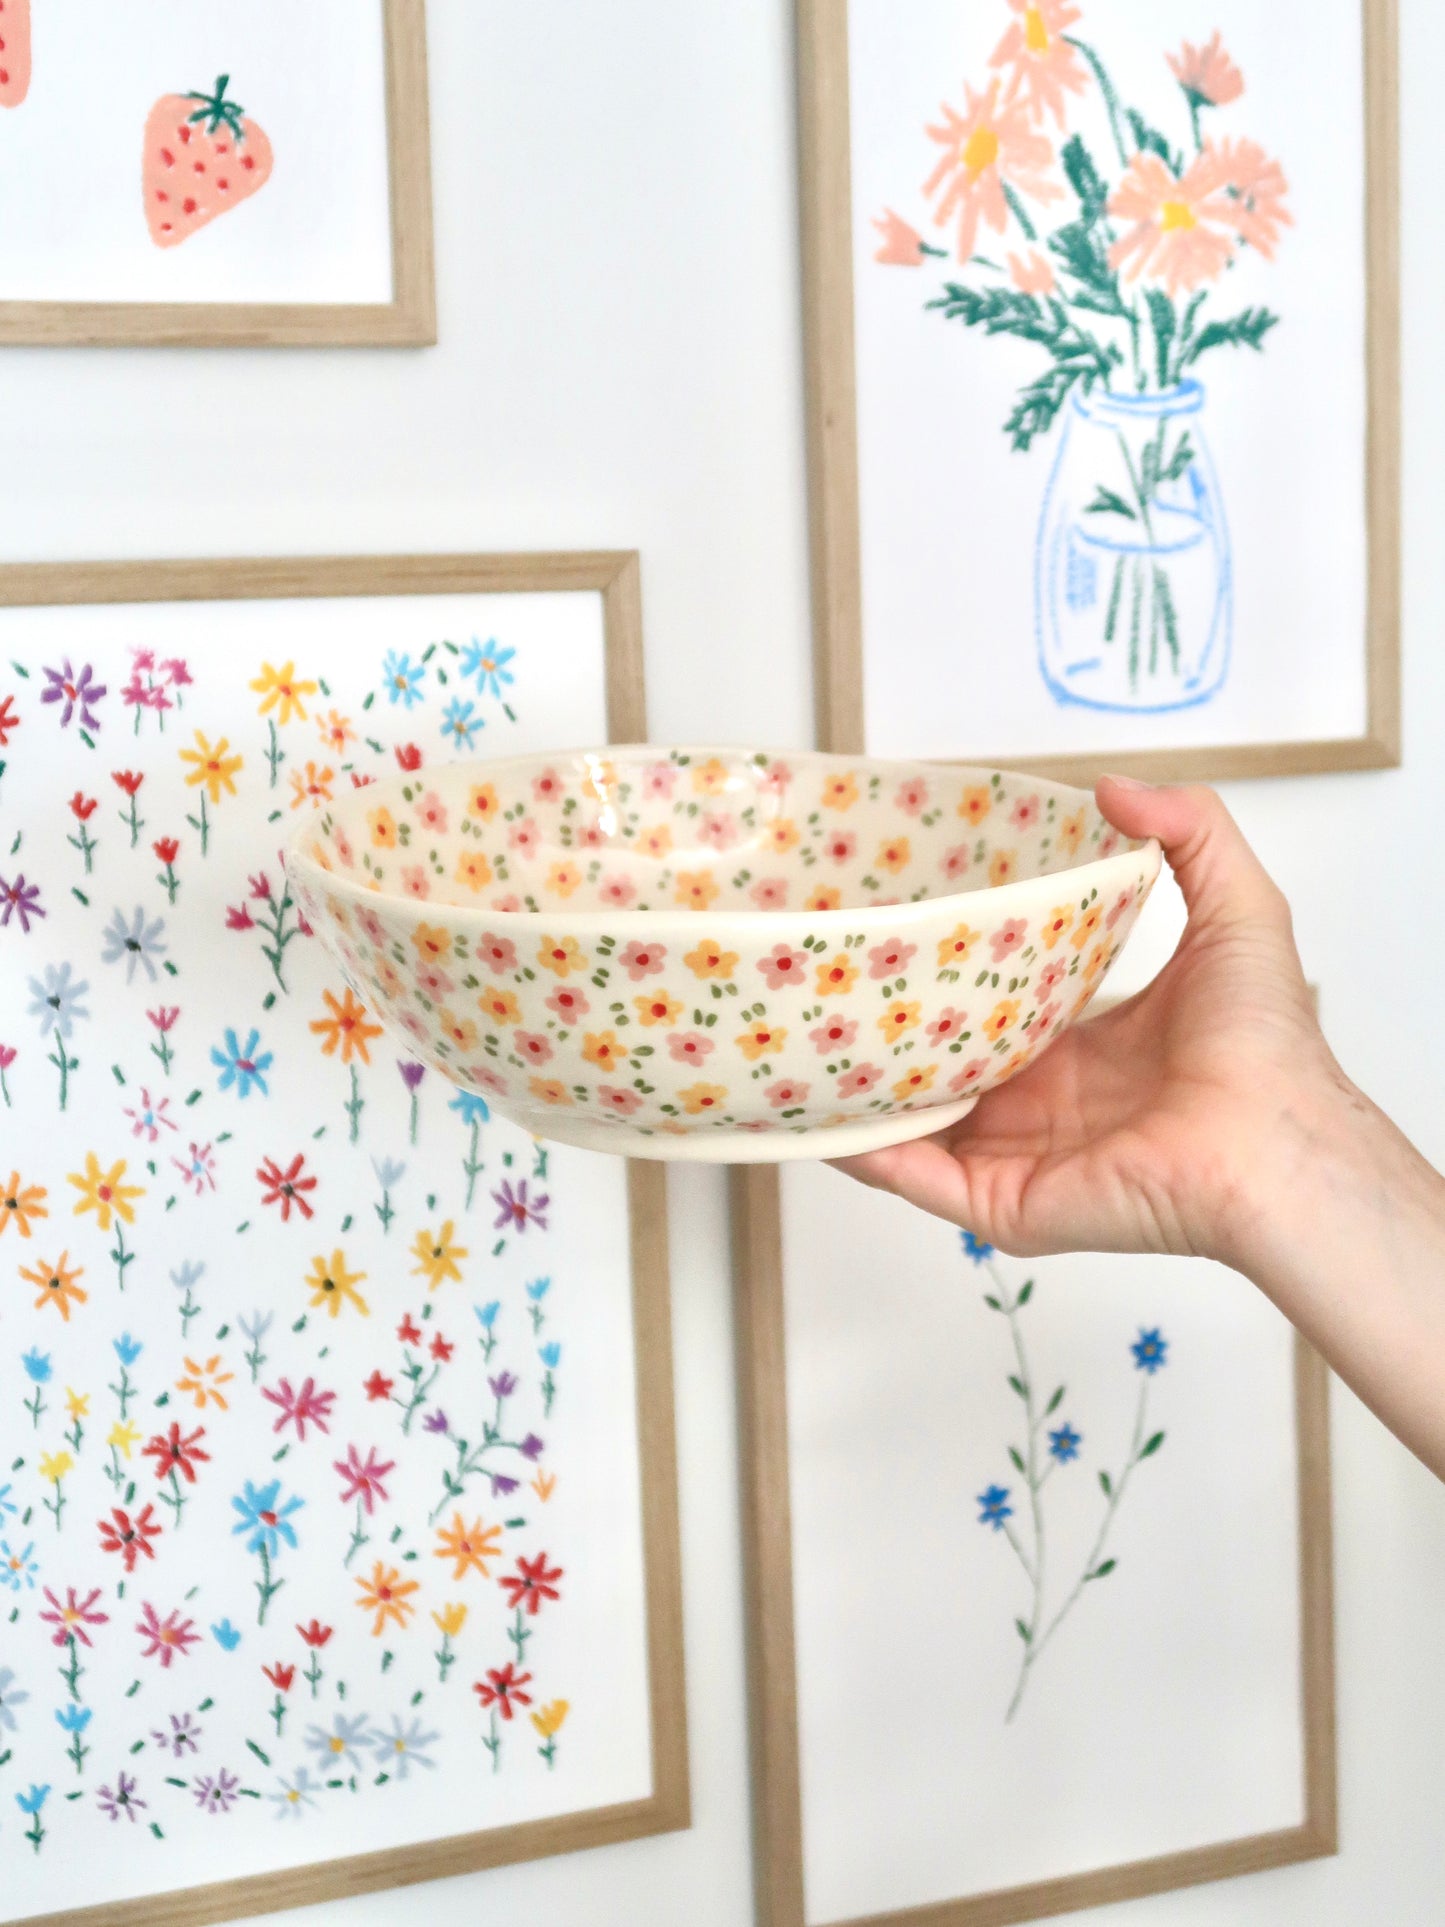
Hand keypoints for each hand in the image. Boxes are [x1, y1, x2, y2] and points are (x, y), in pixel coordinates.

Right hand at [830, 777, 1352, 1266]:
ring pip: (915, 1124)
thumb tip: (1110, 786)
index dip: (950, 971)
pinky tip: (819, 1111)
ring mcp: (1019, 1156)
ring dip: (862, 1088)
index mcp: (1086, 1046)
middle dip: (890, 1028)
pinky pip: (917, 1179)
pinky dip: (864, 1151)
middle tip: (829, 976)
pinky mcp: (1004, 1203)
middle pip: (945, 1065)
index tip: (899, 925)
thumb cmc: (1266, 1043)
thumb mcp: (1238, 907)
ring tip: (800, 1040)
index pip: (997, 1008)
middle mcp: (1045, 1102)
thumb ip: (1190, 830)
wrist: (1274, 1144)